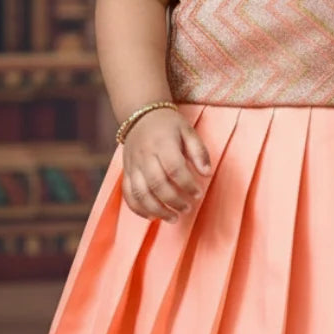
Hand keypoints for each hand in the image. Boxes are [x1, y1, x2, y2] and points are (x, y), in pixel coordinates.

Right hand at [121, 108, 211, 222]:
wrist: (140, 116)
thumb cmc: (169, 125)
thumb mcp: (188, 131)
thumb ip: (199, 151)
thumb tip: (207, 173)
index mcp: (162, 143)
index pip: (174, 168)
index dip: (187, 184)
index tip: (198, 194)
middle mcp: (144, 155)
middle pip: (157, 184)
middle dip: (174, 201)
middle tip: (188, 208)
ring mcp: (132, 165)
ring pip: (141, 193)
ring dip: (157, 210)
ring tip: (173, 218)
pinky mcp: (125, 173)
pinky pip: (128, 195)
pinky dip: (138, 209)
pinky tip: (152, 217)